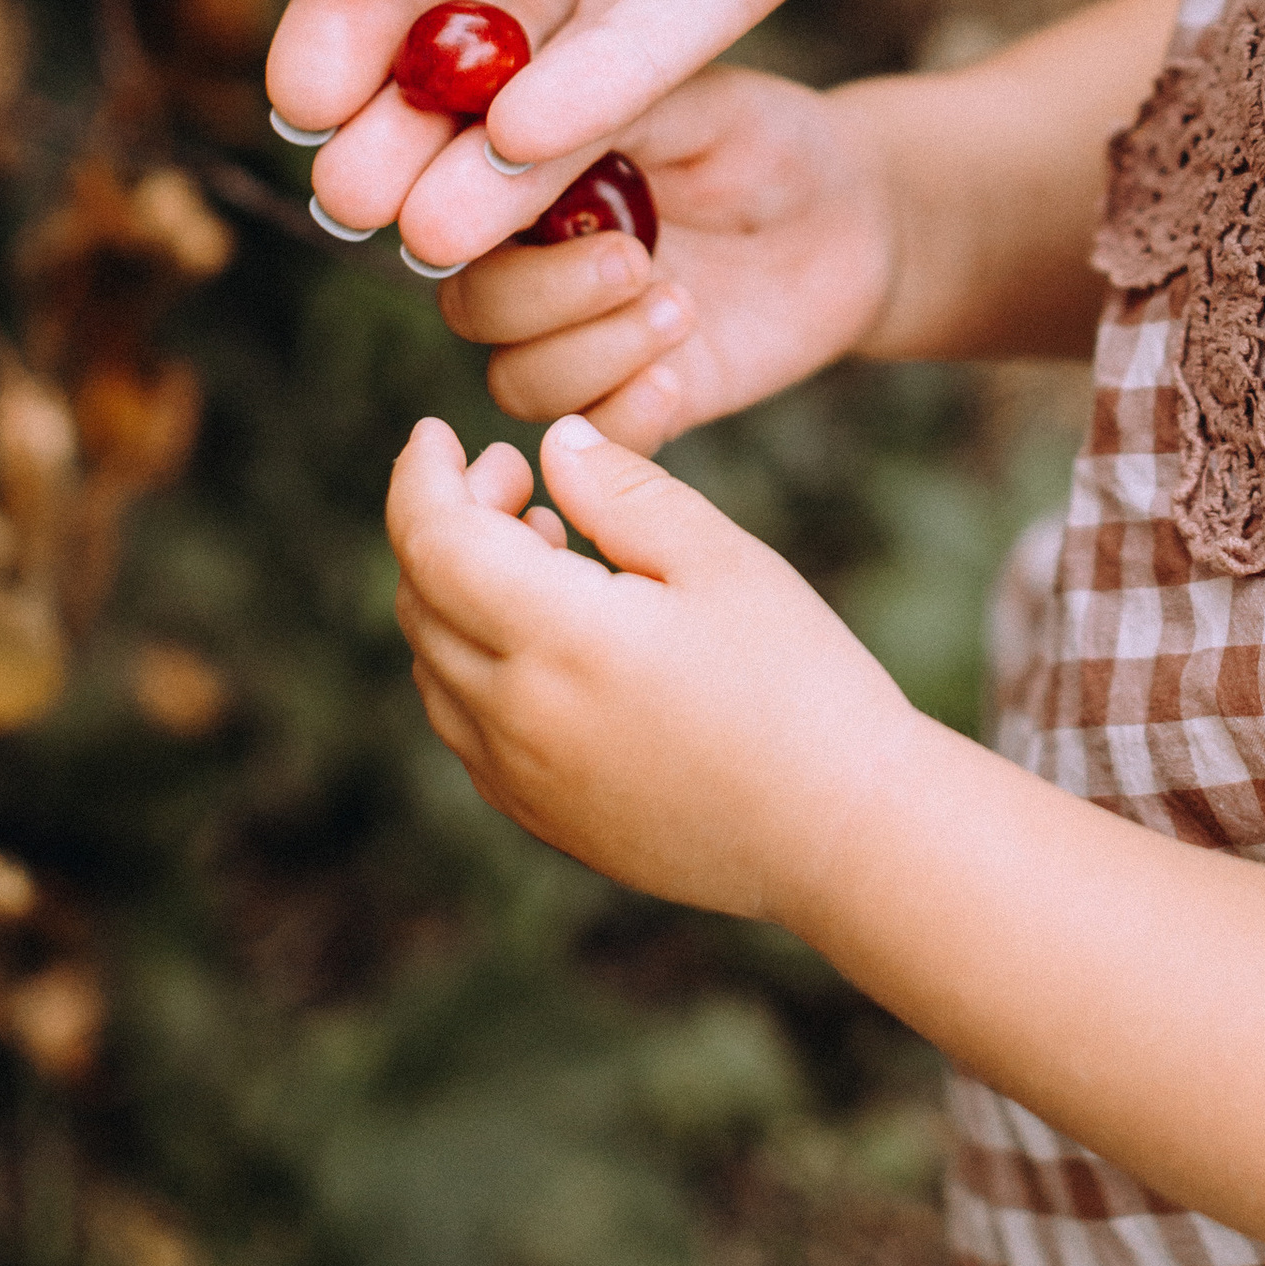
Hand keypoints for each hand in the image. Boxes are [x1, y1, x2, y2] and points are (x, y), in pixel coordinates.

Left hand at [389, 414, 917, 919]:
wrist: (843, 833)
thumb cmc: (800, 682)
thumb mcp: (722, 559)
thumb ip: (624, 492)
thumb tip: (554, 446)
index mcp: (561, 640)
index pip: (433, 543)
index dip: (422, 476)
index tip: (437, 432)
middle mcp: (517, 719)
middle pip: (421, 602)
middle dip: (447, 522)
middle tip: (521, 480)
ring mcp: (522, 782)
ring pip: (434, 666)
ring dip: (456, 593)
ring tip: (547, 550)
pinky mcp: (543, 820)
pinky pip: (465, 728)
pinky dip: (472, 660)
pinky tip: (549, 635)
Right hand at [431, 67, 903, 452]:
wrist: (854, 220)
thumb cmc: (764, 140)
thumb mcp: (691, 101)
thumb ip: (598, 111)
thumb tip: (501, 134)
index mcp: (519, 174)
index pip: (439, 202)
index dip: (452, 213)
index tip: (504, 211)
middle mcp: (530, 260)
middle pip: (468, 305)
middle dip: (536, 294)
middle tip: (632, 260)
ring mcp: (579, 337)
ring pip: (517, 380)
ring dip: (592, 353)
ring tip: (683, 306)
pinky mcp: (633, 400)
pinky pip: (589, 439)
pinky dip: (622, 414)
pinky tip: (677, 378)